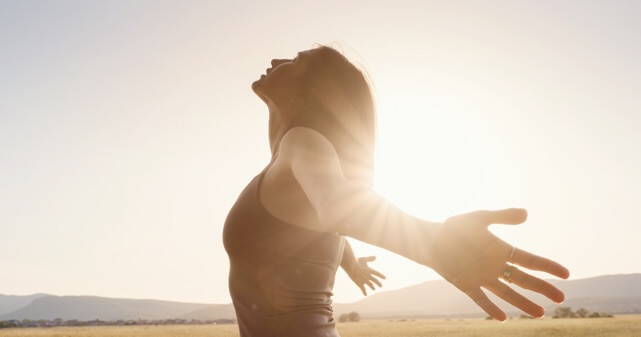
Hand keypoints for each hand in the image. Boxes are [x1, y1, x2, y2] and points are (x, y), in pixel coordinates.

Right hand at [345, 256, 385, 295]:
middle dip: (378, 283)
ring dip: (372, 287)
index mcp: (370, 270)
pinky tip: (365, 294)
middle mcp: (369, 276)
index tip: (385, 278)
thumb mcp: (364, 259)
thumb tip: (375, 257)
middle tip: (381, 286)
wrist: (351, 267)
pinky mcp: (360, 284)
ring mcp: (364, 281)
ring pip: (370, 285)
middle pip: (375, 280)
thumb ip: (370, 259)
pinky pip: (363, 289)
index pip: (377, 274)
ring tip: (374, 289)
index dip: (381, 276)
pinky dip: (364, 292)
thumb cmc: (357, 262)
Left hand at [426, 208, 569, 320]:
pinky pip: (481, 299)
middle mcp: (495, 266)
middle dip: (542, 288)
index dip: (547, 267)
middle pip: (523, 280)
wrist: (430, 239)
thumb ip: (501, 216)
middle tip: (561, 298)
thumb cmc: (455, 228)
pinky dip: (491, 308)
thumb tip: (526, 214)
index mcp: (501, 250)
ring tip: (541, 314)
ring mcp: (482, 277)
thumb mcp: (478, 218)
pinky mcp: (466, 285)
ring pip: (507, 293)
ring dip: (523, 303)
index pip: (529, 260)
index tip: (566, 274)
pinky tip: (504, 317)